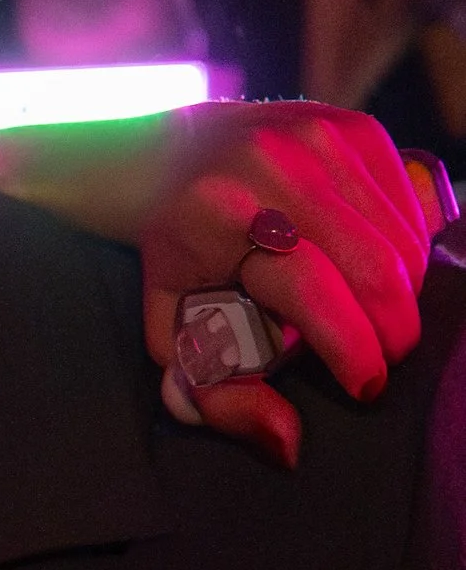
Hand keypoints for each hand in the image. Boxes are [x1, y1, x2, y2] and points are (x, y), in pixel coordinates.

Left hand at [129, 101, 432, 466]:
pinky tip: (374, 272)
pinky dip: (406, 253)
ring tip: (373, 319)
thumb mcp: (171, 331)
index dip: (352, 349)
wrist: (159, 155)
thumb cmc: (171, 255)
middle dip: (394, 331)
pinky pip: (410, 209)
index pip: (313, 291)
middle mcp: (274, 165)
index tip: (366, 387)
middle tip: (383, 361)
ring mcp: (319, 136)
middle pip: (374, 267)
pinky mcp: (354, 126)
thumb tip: (287, 442)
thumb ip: (218, 395)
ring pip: (401, 240)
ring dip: (402, 296)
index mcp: (221, 215)